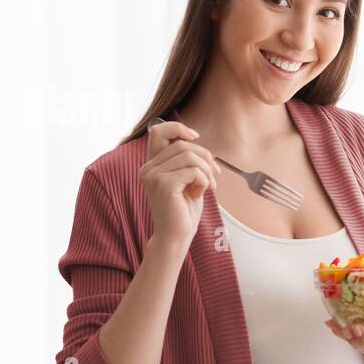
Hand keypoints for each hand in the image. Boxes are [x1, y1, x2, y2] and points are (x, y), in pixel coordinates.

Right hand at [139, 117, 221, 249]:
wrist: (177, 235)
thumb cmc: (183, 210)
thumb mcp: (186, 180)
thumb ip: (187, 161)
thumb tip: (197, 143)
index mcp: (152, 165)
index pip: (158, 131)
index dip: (178, 128)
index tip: (196, 137)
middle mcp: (148, 168)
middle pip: (181, 144)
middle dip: (205, 156)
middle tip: (215, 174)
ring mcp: (153, 176)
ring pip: (189, 156)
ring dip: (207, 170)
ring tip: (210, 185)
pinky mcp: (164, 185)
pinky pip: (192, 171)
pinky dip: (204, 179)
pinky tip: (203, 192)